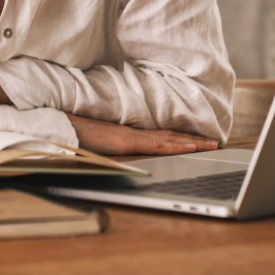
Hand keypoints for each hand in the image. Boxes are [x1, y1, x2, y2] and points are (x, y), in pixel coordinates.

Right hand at [66, 114, 218, 155]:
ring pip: (167, 138)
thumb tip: (119, 149)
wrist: (59, 125)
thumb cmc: (74, 134)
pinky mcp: (125, 141)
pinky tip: (188, 146)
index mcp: (127, 132)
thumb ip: (111, 143)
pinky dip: (173, 145)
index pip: (160, 134)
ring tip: (211, 144)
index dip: (181, 136)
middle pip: (169, 135)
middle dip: (194, 139)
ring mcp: (130, 135)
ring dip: (191, 141)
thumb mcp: (97, 141)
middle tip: (216, 142)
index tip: (199, 139)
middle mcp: (132, 131)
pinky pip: (154, 144)